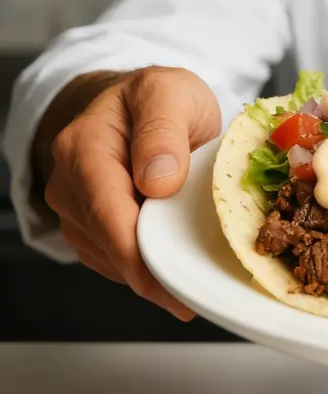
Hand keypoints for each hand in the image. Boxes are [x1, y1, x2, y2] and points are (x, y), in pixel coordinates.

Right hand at [43, 66, 220, 319]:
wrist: (143, 100)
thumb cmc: (161, 97)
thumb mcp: (171, 94)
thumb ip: (163, 129)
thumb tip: (157, 181)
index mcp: (85, 146)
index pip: (105, 208)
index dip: (134, 251)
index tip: (166, 282)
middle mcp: (70, 180)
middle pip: (104, 240)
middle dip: (147, 273)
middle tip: (190, 300)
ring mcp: (76, 205)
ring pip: (107, 256)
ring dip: (148, 273)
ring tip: (192, 285)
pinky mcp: (91, 224)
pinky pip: (113, 256)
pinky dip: (144, 266)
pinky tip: (174, 271)